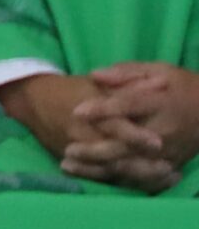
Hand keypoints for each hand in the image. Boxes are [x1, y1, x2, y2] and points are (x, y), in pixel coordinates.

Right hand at [0, 72, 180, 192]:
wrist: (31, 100)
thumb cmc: (68, 88)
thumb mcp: (92, 83)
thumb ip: (121, 87)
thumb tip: (152, 87)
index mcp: (87, 110)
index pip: (113, 125)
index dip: (135, 135)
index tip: (157, 143)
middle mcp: (81, 132)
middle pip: (113, 152)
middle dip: (139, 162)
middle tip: (165, 167)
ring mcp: (75, 149)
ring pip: (106, 167)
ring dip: (132, 173)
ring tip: (157, 176)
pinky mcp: (72, 161)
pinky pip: (96, 175)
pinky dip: (117, 179)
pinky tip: (135, 179)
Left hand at [71, 63, 198, 189]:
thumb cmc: (179, 86)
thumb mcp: (157, 70)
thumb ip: (125, 73)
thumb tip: (94, 75)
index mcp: (159, 103)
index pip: (127, 106)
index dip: (102, 109)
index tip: (76, 111)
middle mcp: (162, 131)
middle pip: (126, 143)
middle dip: (95, 149)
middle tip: (67, 150)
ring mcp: (167, 152)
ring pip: (129, 165)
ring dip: (99, 168)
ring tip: (69, 166)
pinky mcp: (169, 165)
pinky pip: (140, 177)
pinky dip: (115, 178)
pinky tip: (92, 176)